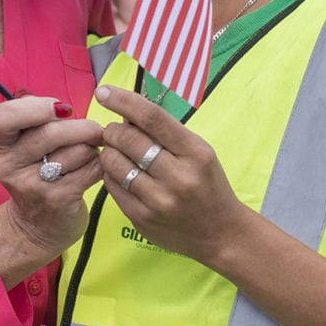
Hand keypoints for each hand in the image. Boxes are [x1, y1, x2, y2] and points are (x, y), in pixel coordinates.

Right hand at [0, 96, 105, 281]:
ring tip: (87, 154)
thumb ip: (35, 119)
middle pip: (50, 133)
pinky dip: (98, 165)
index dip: (35, 107)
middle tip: (94, 130)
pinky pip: (90, 168)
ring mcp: (32, 186)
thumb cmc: (35, 173)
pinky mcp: (57, 200)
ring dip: (91, 148)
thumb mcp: (22, 145)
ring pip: (76, 150)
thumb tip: (63, 107)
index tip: (60, 108)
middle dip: (81, 127)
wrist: (33, 228)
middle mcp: (8, 166)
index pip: (4, 117)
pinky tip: (91, 170)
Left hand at [93, 85, 253, 267]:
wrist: (220, 233)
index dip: (123, 101)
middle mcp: (178, 177)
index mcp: (195, 153)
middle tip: (115, 132)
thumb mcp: (198, 152)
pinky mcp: (142, 218)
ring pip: (114, 163)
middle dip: (113, 130)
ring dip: (110, 152)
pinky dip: (112, 174)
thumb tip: (125, 112)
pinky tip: (122, 173)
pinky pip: (112, 186)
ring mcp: (158, 200)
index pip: (152, 118)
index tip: (104, 92)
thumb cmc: (208, 185)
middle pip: (128, 139)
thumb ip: (165, 133)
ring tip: (119, 153)